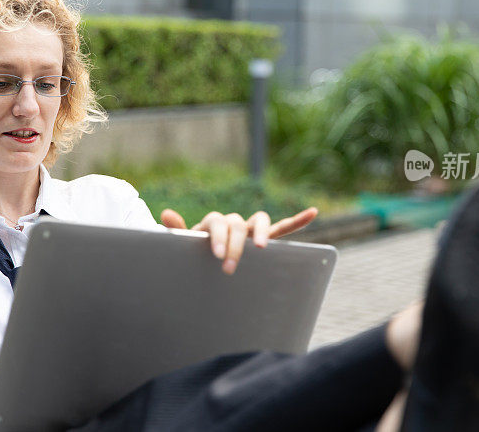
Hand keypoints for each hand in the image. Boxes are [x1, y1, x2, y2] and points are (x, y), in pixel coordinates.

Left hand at [160, 207, 317, 274]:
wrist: (203, 261)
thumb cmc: (194, 254)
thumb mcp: (184, 245)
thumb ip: (178, 230)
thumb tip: (165, 214)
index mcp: (214, 223)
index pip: (219, 223)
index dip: (219, 238)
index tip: (218, 256)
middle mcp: (233, 222)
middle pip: (237, 225)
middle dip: (235, 245)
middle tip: (230, 268)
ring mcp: (249, 229)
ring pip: (261, 220)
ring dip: (262, 231)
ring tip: (261, 247)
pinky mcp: (264, 238)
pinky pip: (282, 227)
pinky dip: (297, 220)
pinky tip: (313, 212)